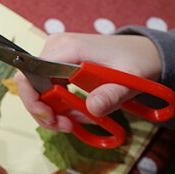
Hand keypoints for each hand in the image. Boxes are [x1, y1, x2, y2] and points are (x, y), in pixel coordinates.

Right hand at [15, 33, 161, 131]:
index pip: (30, 75)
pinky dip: (60, 106)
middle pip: (31, 86)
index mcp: (67, 47)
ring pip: (38, 91)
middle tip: (68, 126)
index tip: (55, 120)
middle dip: (46, 113)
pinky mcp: (58, 64)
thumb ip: (112, 94)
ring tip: (80, 120)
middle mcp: (55, 48)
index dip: (35, 102)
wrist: (144, 52)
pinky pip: (48, 89)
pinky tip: (79, 112)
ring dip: (55, 112)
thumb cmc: (137, 61)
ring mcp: (55, 55)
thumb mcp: (131, 80)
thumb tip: (93, 108)